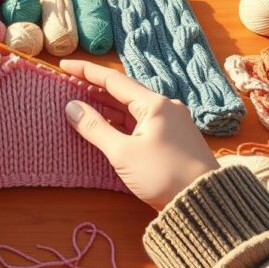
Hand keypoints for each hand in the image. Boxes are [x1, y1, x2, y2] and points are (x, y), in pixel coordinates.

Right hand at [61, 59, 219, 210]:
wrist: (204, 202)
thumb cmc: (163, 175)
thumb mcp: (123, 153)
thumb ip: (95, 128)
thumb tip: (72, 107)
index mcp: (154, 104)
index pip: (114, 80)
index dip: (86, 72)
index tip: (64, 65)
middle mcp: (165, 106)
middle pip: (124, 92)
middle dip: (95, 89)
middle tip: (68, 86)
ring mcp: (171, 122)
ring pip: (132, 108)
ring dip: (107, 106)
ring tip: (81, 104)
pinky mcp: (172, 138)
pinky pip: (140, 122)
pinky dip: (120, 121)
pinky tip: (106, 125)